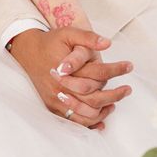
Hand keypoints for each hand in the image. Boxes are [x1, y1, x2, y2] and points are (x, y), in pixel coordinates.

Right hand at [9, 28, 132, 128]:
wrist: (27, 52)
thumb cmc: (50, 42)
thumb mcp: (68, 33)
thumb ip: (88, 37)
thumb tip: (108, 43)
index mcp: (68, 70)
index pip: (99, 74)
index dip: (117, 70)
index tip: (129, 66)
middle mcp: (62, 88)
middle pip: (94, 98)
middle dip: (115, 95)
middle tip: (128, 89)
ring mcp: (56, 100)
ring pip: (86, 114)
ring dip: (104, 110)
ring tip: (115, 103)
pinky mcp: (52, 107)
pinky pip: (73, 121)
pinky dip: (89, 123)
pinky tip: (101, 119)